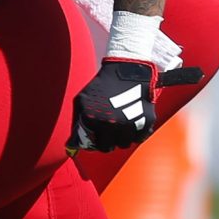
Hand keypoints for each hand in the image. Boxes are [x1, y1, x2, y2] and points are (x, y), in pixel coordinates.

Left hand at [69, 61, 206, 152]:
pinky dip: (137, 132)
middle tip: (111, 128)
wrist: (127, 70)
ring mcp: (129, 124)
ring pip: (125, 144)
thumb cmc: (102, 86)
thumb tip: (72, 147)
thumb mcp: (82, 101)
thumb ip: (77, 123)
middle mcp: (111, 125)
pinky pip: (140, 138)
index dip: (97, 140)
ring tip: (122, 121)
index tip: (100, 134)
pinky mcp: (146, 121)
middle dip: (109, 140)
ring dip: (123, 136)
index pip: (95, 146)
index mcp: (92, 121)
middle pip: (110, 148)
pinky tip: (133, 119)